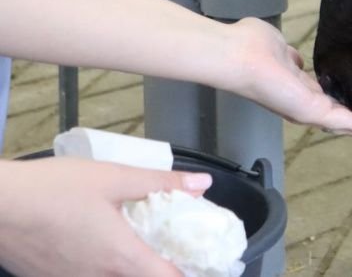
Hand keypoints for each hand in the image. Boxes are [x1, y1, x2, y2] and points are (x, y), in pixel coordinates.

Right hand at [0, 158, 212, 276]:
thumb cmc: (55, 189)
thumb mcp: (114, 178)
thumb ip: (161, 184)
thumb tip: (203, 184)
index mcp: (121, 258)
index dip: (186, 273)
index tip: (200, 261)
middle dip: (157, 269)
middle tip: (167, 249)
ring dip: (126, 269)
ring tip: (134, 246)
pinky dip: (99, 268)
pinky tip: (96, 247)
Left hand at [222, 18, 351, 149]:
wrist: (236, 56)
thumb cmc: (250, 46)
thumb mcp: (279, 49)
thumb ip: (290, 56)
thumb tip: (296, 59)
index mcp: (297, 91)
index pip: (329, 102)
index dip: (347, 107)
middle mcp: (305, 106)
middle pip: (345, 121)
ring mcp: (310, 112)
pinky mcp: (316, 113)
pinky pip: (350, 122)